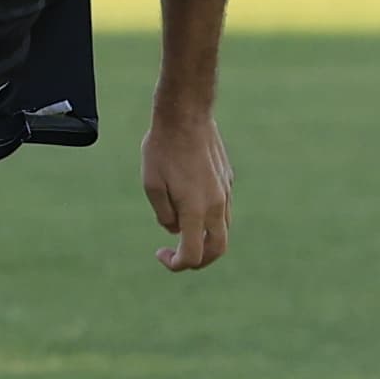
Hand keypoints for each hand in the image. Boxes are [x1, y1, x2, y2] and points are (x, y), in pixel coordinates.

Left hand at [143, 110, 231, 271]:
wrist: (186, 115)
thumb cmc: (163, 148)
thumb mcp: (151, 184)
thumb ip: (164, 214)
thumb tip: (174, 230)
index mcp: (195, 209)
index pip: (193, 255)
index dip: (176, 264)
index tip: (160, 253)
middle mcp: (216, 204)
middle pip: (218, 249)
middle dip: (198, 260)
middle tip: (178, 256)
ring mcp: (226, 191)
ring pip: (223, 230)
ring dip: (205, 239)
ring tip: (182, 231)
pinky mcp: (228, 179)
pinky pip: (222, 209)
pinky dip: (209, 219)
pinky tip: (189, 203)